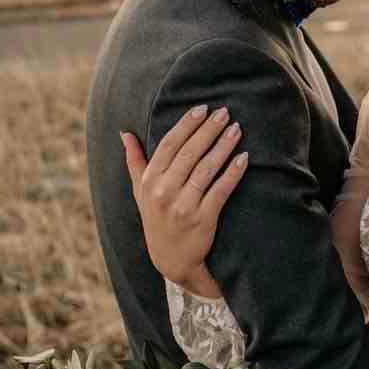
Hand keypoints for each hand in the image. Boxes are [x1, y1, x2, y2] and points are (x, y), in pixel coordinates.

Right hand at [121, 105, 248, 295]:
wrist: (171, 259)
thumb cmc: (157, 219)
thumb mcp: (140, 192)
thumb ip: (135, 162)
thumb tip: (124, 133)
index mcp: (149, 182)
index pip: (168, 145)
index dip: (186, 125)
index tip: (202, 108)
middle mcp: (163, 192)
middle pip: (189, 153)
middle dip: (208, 130)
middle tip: (224, 112)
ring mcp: (183, 206)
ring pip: (206, 169)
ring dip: (223, 146)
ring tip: (236, 129)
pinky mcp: (203, 219)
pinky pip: (221, 190)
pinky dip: (233, 173)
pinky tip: (243, 158)